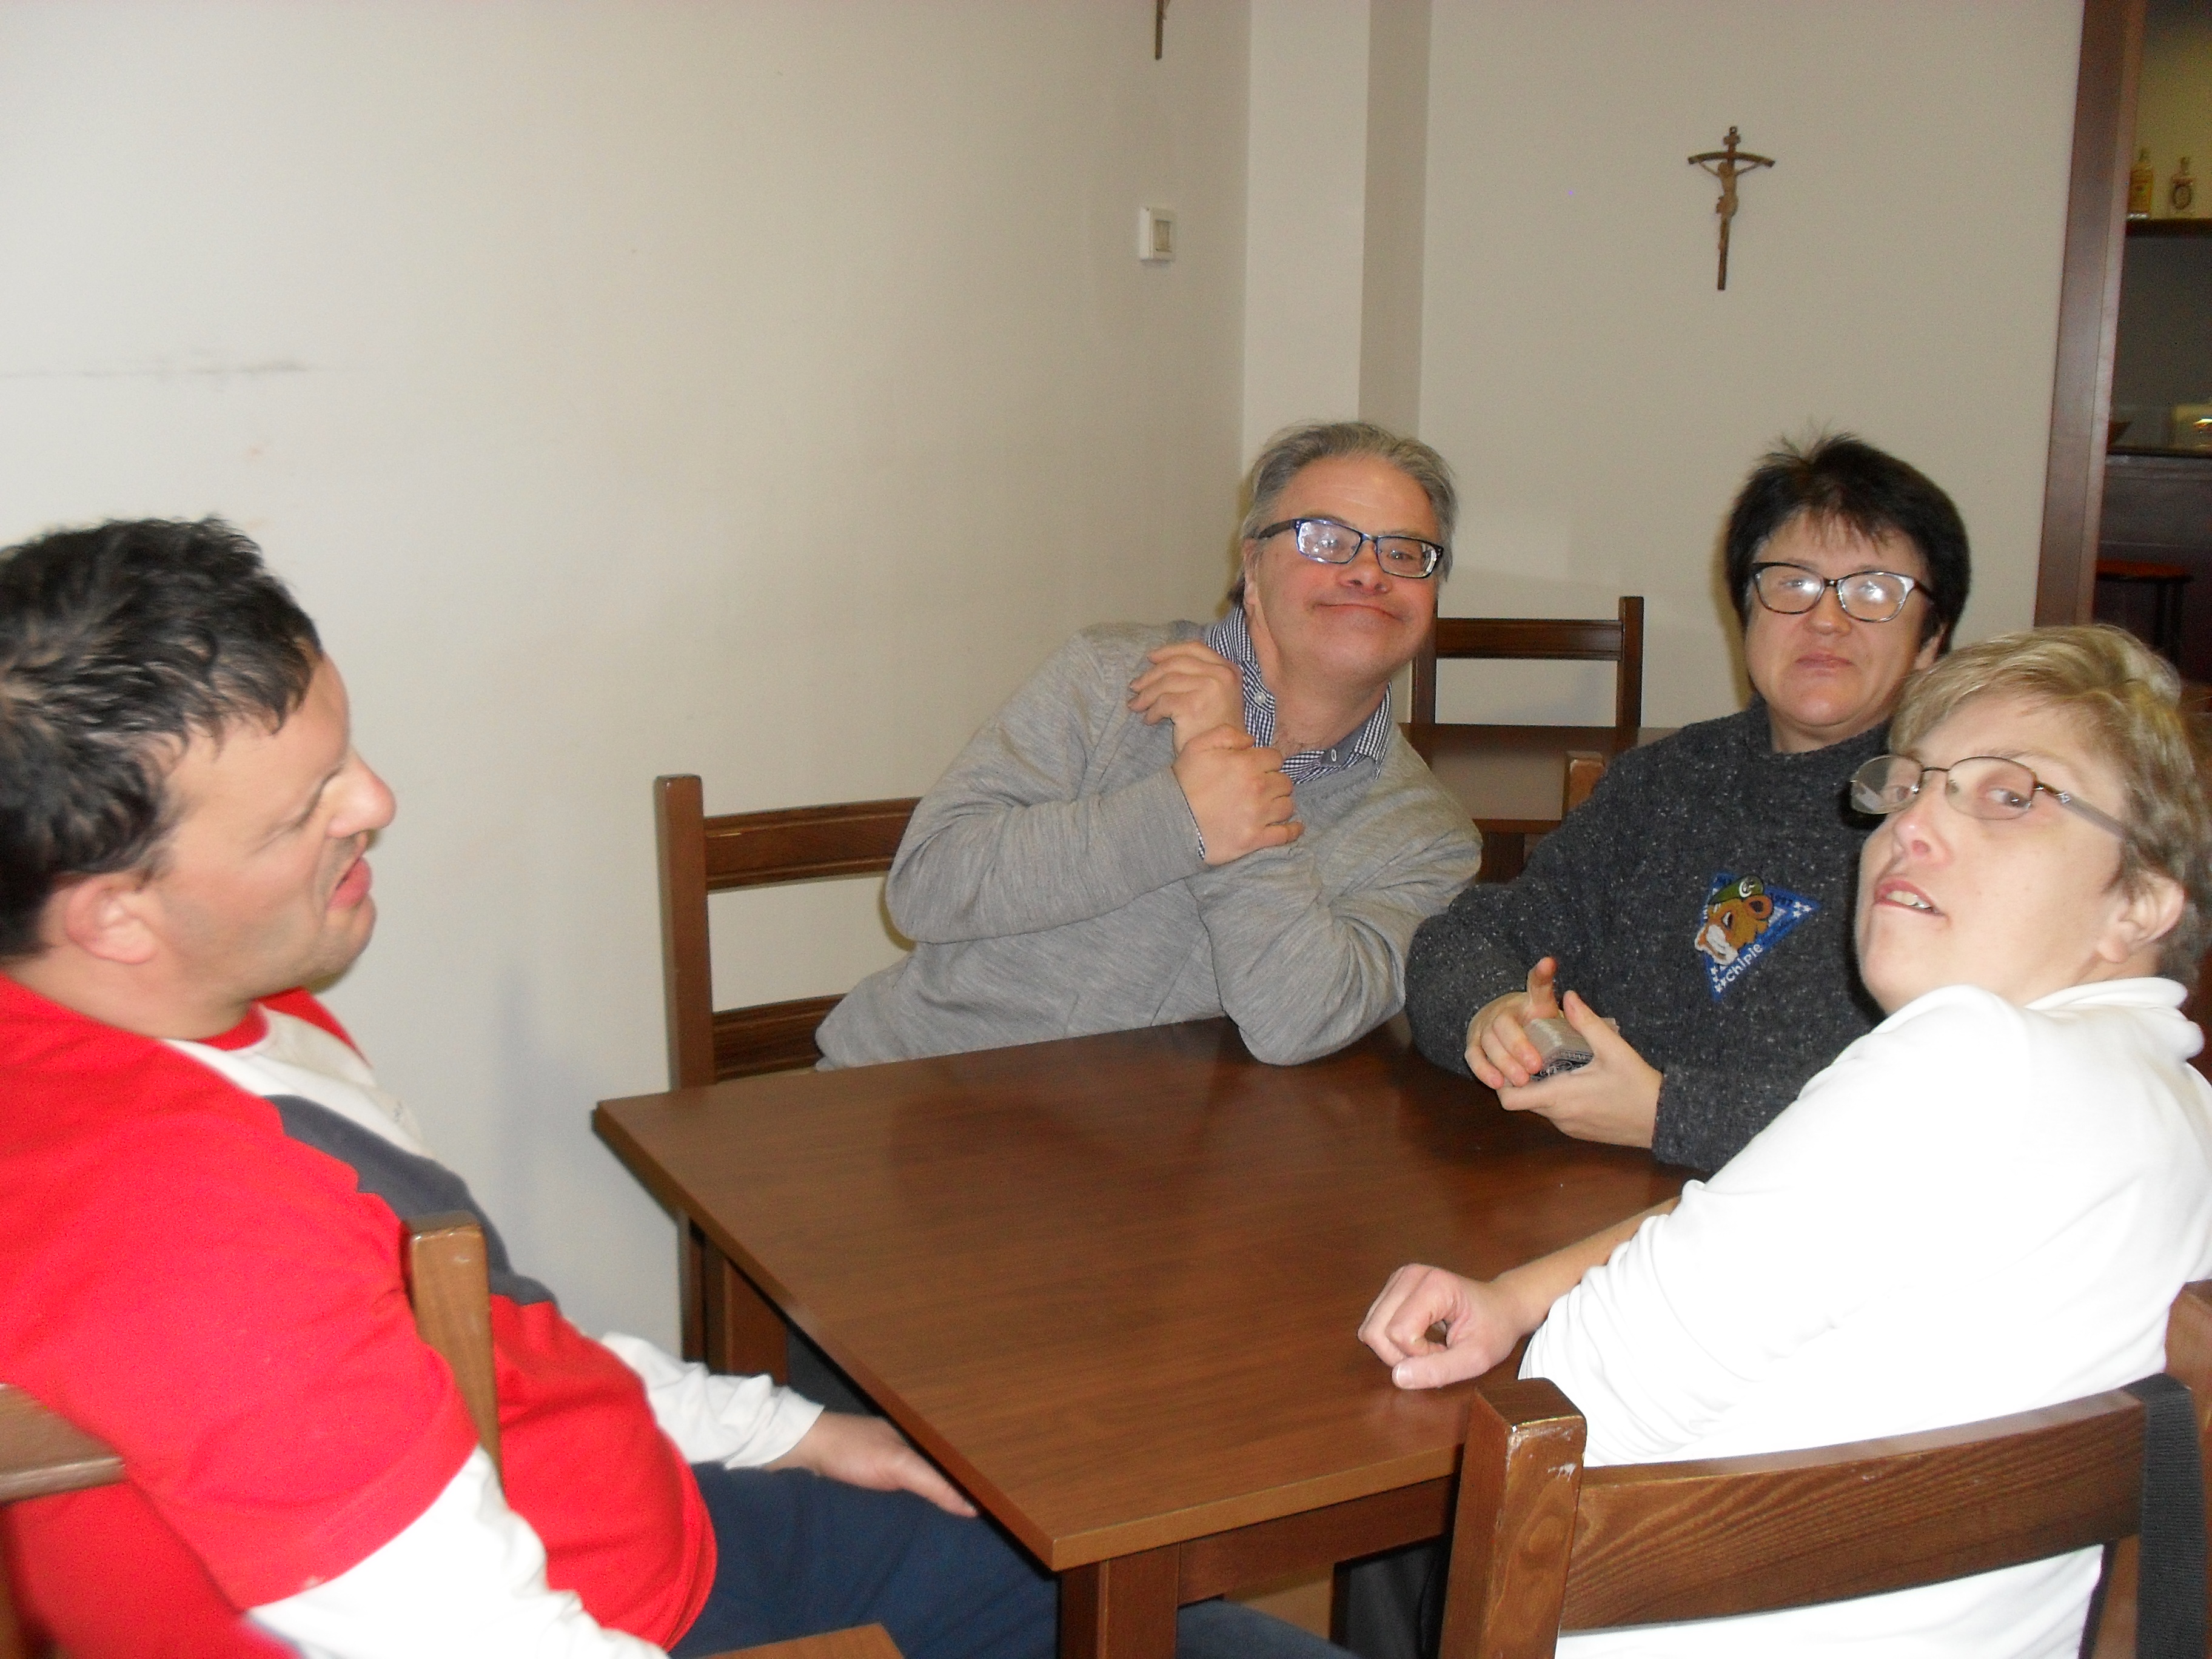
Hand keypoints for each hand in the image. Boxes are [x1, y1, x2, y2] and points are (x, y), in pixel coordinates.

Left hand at [766, 1411, 976, 1516]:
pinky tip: (907, 1530)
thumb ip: (933, 1484)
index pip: (949, 1468)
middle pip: (931, 1482)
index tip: (986, 1513)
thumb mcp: (898, 1464)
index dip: (966, 1488)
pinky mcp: (863, 1484)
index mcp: (914, 1443)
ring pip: (911, 1494)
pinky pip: (891, 1501)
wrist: (801, 1450)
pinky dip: (900, 1513)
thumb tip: (972, 1507)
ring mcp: (880, 1469)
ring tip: (943, 1538)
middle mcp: (900, 1454)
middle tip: (968, 1532)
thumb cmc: (851, 1450)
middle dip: (947, 1501)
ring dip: (923, 1511)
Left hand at [1128, 641, 1244, 753]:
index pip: (1194, 648)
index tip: (1150, 658)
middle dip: (1150, 675)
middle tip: (1134, 687)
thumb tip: (1159, 662)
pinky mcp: (1194, 705)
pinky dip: (1152, 711)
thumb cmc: (1215, 730)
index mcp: (1228, 670)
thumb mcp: (1216, 696)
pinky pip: (1163, 702)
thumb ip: (1200, 676)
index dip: (1169, 651)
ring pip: (1166, 682)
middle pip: (1176, 663)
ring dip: (1146, 695)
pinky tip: (1149, 720)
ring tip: (1137, 705)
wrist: (1223, 757)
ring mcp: (1210, 688)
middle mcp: (1222, 675)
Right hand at [1174, 725, 1300, 863]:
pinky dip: (1293, 830)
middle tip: (1261, 788)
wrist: (1170, 821)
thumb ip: (1226, 734)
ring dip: (1281, 804)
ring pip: (1287, 805)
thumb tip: (1251, 740)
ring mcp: (1258, 815)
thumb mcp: (1197, 746)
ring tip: (1269, 805)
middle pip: (1285, 782)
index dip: (1267, 762)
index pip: (1276, 758)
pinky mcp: (1256, 839)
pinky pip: (1286, 834)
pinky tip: (1293, 826)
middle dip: (1275, 782)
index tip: (1258, 768)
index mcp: (1246, 764)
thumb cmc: (1183, 783)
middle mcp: (1257, 788)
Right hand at [1359, 1263, 1532, 1388]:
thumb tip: (1397, 1377)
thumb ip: (1439, 1369)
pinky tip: (1419, 1338)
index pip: (1400, 1333)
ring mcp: (1398, 1279)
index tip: (1447, 1352)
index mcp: (1434, 1285)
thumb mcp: (1476, 1358)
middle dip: (1401, 1355)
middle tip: (1434, 1354)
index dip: (1419, 1356)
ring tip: (1428, 1346)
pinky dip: (1394, 1341)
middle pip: (1376, 1330)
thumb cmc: (1494, 1329)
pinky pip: (1375, 1325)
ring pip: (1371, 1329)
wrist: (1501, 1306)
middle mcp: (1409, 1275)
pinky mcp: (1392, 1288)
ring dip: (1397, 1350)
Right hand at [1464, 958, 1562, 1089]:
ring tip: (1521, 1080)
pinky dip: (1484, 1070)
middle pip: (1505, 1023)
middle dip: (1519, 1045)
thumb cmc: (1540, 1029)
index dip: (1542, 974)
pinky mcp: (1473, 1042)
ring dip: (1504, 1062)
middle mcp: (1505, 1009)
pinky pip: (1474, 1055)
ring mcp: (1485, 1025)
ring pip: (1489, 1041)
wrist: (1509, 1029)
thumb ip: (1575, 1019)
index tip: (1549, 963)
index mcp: (1531, 1001)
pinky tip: (1497, 1084)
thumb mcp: (1560, 1024)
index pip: (1537, 984)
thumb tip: (1583, 1009)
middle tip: (1536, 1065)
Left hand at [1494, 990, 1660, 1148]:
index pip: (1509, 1098)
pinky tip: (1572, 1080)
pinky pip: (1555, 1115)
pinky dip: (1555, 1099)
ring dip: (1539, 1088)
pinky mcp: (1579, 1132)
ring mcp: (1568, 1127)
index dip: (1504, 1079)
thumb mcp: (1614, 1049)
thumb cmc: (1639, 1086)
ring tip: (1553, 1062)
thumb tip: (1568, 996)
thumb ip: (1587, 1022)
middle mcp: (1559, 1117)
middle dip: (1520, 1078)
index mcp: (1560, 1097)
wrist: (1664, 1120)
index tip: (1515, 1057)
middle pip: (1520, 1102)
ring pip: (1538, 1108)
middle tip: (1533, 1054)